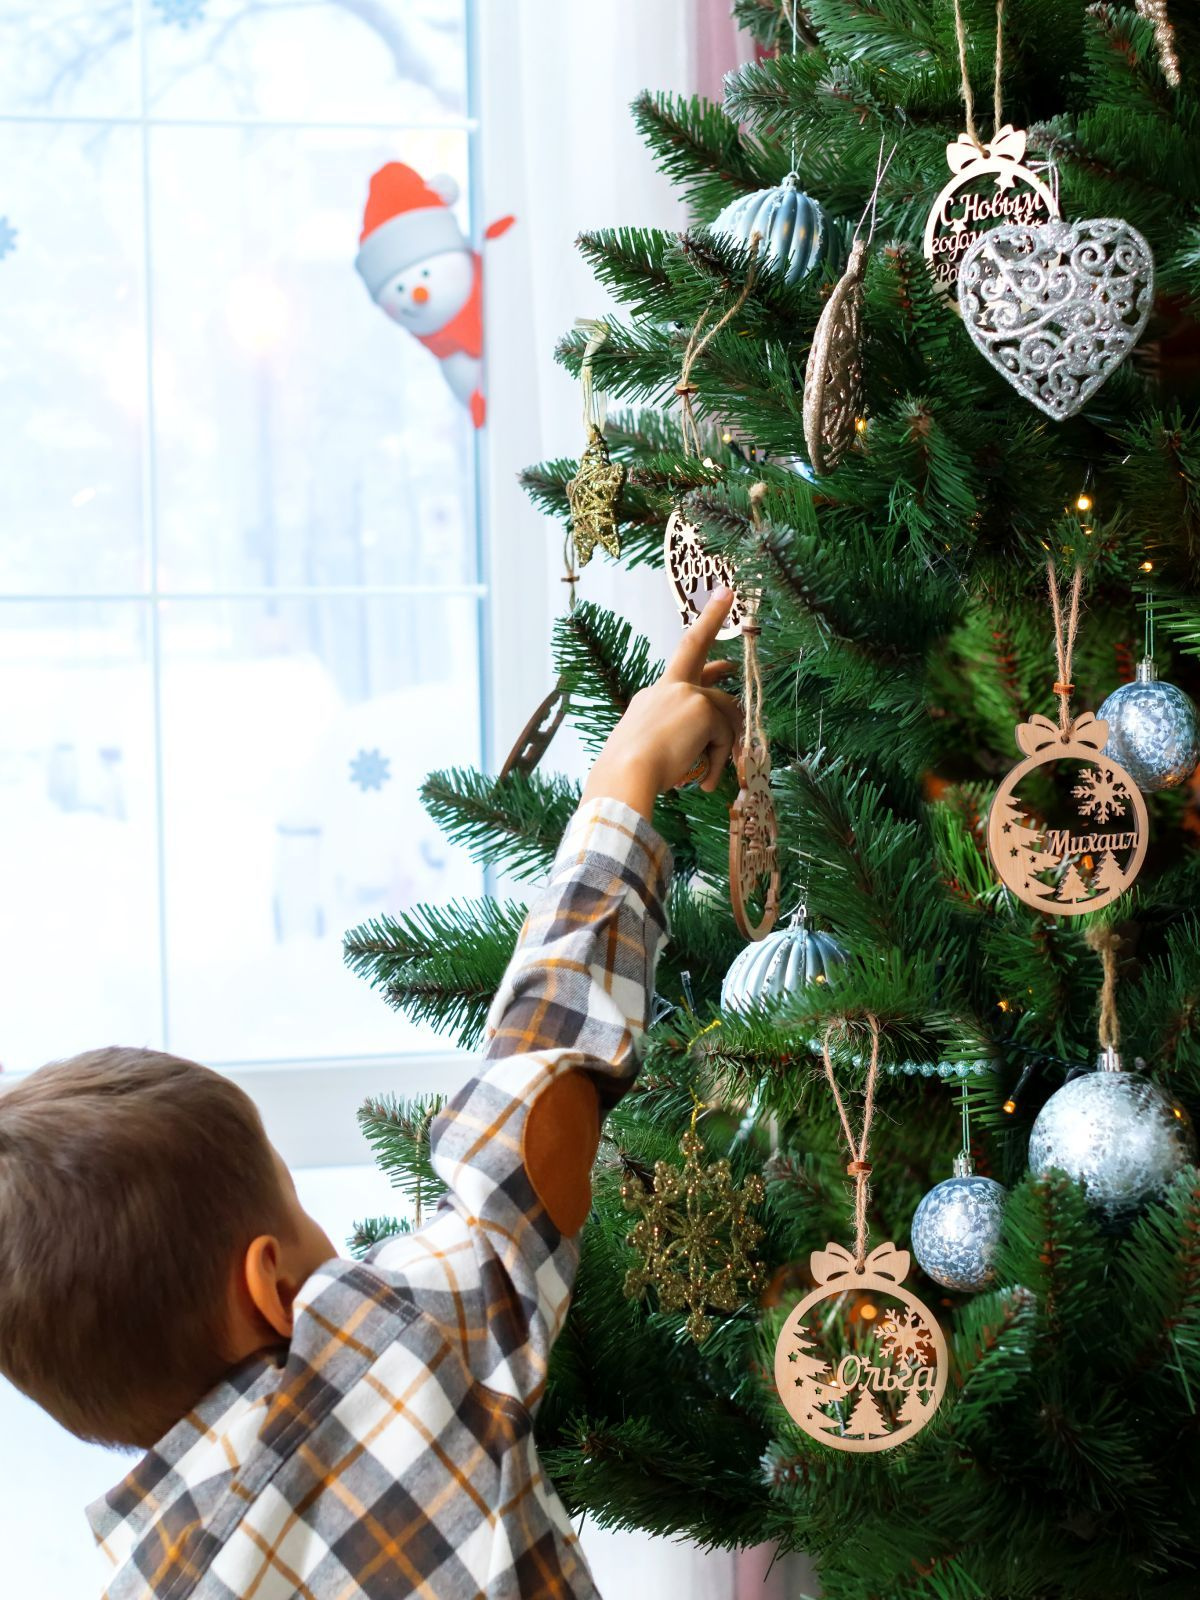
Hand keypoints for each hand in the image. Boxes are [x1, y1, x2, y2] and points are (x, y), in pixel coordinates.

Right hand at [580, 588, 742, 822]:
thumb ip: (680, 737)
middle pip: (702, 660)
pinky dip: (721, 759)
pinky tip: (707, 780)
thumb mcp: (655, 748)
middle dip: (714, 627)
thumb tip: (707, 744)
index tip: (719, 600)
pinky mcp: (702, 708)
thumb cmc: (631, 773)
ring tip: (709, 776)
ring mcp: (686, 693)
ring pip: (725, 713)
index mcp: (653, 696)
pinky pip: (726, 735)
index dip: (703, 627)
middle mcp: (668, 687)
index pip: (681, 658)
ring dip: (725, 745)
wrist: (626, 774)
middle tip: (729, 612)